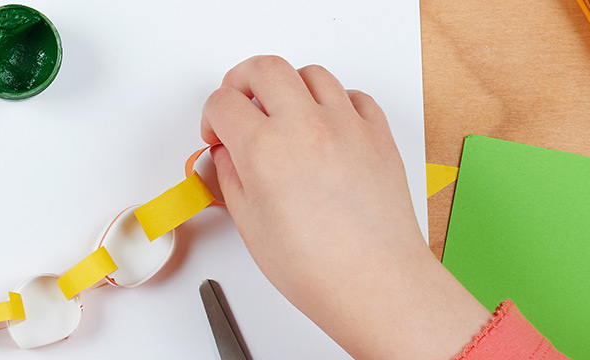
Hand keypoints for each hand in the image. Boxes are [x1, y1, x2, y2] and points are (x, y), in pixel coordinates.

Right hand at [201, 56, 486, 358]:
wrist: (375, 282)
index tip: (217, 134)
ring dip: (289, 87)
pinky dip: (335, 102)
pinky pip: (354, 96)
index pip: (223, 102)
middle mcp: (305, 126)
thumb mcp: (250, 226)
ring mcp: (346, 126)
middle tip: (240, 102)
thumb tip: (226, 157)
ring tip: (284, 113)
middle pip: (265, 69)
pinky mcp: (377, 134)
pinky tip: (326, 125)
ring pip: (311, 74)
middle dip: (243, 80)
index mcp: (264, 149)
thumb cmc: (317, 268)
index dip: (212, 116)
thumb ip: (231, 179)